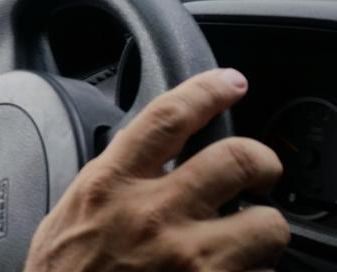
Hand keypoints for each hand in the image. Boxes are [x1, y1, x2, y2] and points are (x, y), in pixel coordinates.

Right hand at [24, 68, 288, 271]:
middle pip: (237, 159)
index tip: (230, 82)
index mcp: (110, 186)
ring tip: (245, 241)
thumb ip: (109, 185)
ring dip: (263, 232)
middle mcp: (152, 216)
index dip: (206, 89)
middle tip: (260, 172)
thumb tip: (141, 159)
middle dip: (262, 162)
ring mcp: (187, 261)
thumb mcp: (69, 215)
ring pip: (267, 226)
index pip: (167, 117)